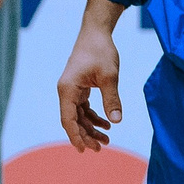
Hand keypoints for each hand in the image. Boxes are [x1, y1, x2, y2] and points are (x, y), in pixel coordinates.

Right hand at [57, 2, 123, 152]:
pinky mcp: (79, 87)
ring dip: (91, 128)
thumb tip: (116, 121)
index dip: (76, 136)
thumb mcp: (109, 77)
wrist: (96, 33)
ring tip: (107, 140)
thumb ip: (112, 100)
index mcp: (67, 90)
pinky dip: (94, 116)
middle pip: (73, 120)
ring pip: (79, 116)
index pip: (68, 119)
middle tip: (101, 148)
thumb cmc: (101, 52)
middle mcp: (66, 91)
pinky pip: (84, 108)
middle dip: (86, 135)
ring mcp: (72, 90)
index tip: (85, 149)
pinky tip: (107, 124)